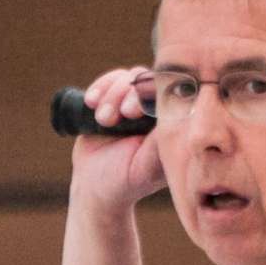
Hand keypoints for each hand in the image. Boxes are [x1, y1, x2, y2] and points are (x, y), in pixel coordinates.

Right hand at [69, 67, 167, 212]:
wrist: (96, 186)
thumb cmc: (126, 182)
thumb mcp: (146, 167)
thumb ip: (160, 142)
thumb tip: (174, 113)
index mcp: (170, 125)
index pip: (168, 95)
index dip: (150, 94)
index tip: (131, 113)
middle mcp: (155, 111)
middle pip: (147, 80)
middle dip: (128, 94)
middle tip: (121, 115)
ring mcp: (134, 103)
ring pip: (127, 77)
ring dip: (111, 95)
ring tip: (102, 120)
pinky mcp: (113, 99)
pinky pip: (109, 79)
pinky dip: (99, 87)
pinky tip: (91, 102)